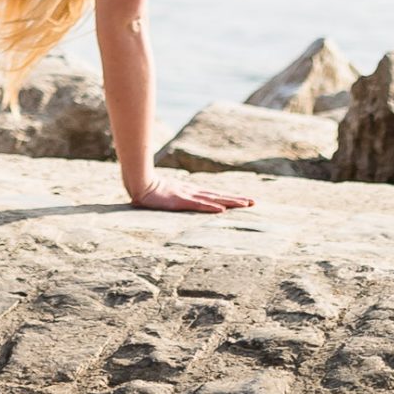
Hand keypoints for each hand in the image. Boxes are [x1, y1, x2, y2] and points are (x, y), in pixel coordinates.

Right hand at [127, 178, 255, 213]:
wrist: (140, 183)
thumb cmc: (152, 190)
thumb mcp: (169, 195)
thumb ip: (177, 197)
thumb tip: (183, 200)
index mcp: (192, 192)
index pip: (216, 195)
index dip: (231, 198)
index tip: (245, 200)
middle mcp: (194, 193)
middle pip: (219, 196)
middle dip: (237, 199)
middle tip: (254, 202)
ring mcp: (188, 196)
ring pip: (214, 199)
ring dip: (230, 202)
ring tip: (245, 204)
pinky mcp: (180, 201)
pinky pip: (198, 206)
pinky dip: (211, 207)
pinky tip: (221, 210)